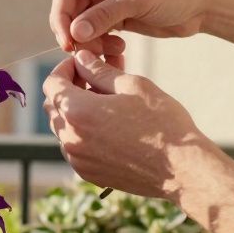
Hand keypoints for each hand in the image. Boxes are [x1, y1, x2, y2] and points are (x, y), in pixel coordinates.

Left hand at [42, 49, 211, 199]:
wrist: (182, 169)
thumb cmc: (162, 124)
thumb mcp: (132, 86)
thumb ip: (99, 71)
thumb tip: (82, 59)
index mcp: (77, 112)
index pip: (52, 84)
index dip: (64, 68)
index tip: (81, 63)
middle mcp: (70, 138)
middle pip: (53, 107)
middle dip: (68, 89)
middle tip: (94, 80)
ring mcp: (77, 159)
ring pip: (63, 128)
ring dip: (75, 112)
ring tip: (105, 103)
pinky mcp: (88, 174)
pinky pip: (74, 148)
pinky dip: (83, 134)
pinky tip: (108, 126)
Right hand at [49, 0, 214, 52]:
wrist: (202, 4)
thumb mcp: (136, 0)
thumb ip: (103, 16)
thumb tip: (74, 32)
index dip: (61, 16)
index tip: (67, 40)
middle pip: (70, 9)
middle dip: (76, 32)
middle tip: (83, 52)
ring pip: (81, 24)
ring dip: (90, 41)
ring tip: (112, 50)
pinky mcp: (115, 16)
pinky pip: (95, 33)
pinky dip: (101, 44)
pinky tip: (119, 49)